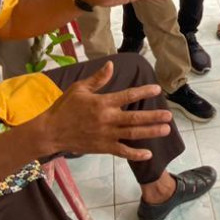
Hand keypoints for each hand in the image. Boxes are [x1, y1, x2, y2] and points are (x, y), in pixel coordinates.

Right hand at [36, 60, 171, 161]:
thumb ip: (97, 79)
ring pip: (133, 134)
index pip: (128, 95)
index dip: (144, 92)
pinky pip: (122, 151)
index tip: (157, 90)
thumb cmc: (65, 107)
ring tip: (165, 130)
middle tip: (169, 116)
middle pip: (135, 117)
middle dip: (154, 117)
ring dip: (150, 132)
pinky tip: (148, 154)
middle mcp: (108, 119)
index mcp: (103, 102)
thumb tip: (111, 65)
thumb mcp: (79, 88)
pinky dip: (135, 154)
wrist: (51, 131)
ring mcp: (106, 134)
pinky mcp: (103, 147)